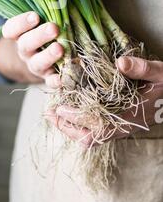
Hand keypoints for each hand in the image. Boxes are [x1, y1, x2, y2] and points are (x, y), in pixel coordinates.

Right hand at [0, 11, 63, 83]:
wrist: (43, 59)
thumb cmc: (45, 31)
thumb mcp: (43, 19)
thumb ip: (48, 9)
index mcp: (20, 34)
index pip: (11, 29)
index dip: (21, 23)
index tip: (35, 16)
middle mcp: (25, 50)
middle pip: (26, 44)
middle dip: (39, 36)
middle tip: (53, 28)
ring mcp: (35, 65)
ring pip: (37, 63)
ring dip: (48, 56)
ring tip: (59, 48)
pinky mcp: (47, 78)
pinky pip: (49, 82)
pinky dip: (55, 81)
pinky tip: (62, 78)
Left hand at [45, 56, 162, 147]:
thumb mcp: (159, 72)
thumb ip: (141, 68)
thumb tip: (120, 63)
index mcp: (130, 116)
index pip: (97, 125)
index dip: (76, 118)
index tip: (59, 108)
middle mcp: (123, 127)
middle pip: (89, 138)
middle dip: (66, 127)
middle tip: (48, 113)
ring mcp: (120, 128)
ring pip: (90, 138)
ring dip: (70, 128)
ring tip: (53, 114)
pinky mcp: (118, 125)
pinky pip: (94, 133)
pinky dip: (78, 125)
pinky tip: (69, 112)